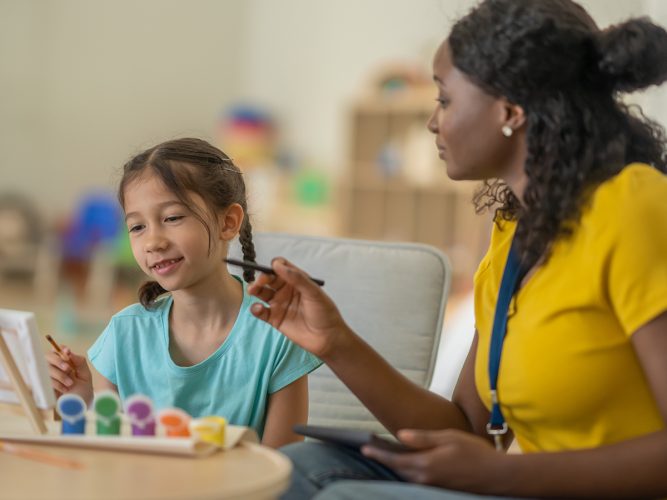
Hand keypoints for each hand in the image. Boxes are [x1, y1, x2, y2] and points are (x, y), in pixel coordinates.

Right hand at [45, 345, 93, 405]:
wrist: (77, 408)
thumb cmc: (82, 391)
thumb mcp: (85, 375)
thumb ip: (79, 362)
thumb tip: (69, 352)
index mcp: (64, 364)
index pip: (57, 351)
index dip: (60, 349)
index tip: (67, 351)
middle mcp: (54, 368)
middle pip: (47, 356)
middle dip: (58, 361)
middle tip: (68, 368)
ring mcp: (47, 378)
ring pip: (46, 368)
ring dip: (59, 375)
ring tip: (70, 384)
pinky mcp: (42, 387)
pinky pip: (44, 380)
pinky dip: (55, 384)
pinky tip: (64, 389)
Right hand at [247, 258, 350, 359]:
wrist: (327, 338)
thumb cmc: (325, 313)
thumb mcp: (313, 292)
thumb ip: (297, 278)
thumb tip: (278, 265)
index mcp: (297, 280)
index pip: (282, 267)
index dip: (275, 266)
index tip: (272, 268)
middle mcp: (286, 290)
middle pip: (269, 279)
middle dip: (262, 277)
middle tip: (260, 281)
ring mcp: (280, 304)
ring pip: (262, 293)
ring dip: (255, 289)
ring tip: (252, 290)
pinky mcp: (274, 319)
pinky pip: (260, 311)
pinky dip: (256, 308)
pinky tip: (259, 308)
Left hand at [361, 429, 505, 493]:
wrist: (498, 475)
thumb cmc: (475, 451)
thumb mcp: (448, 437)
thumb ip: (423, 438)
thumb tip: (400, 435)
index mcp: (426, 464)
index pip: (395, 460)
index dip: (379, 453)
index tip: (364, 447)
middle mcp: (427, 478)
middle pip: (399, 470)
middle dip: (384, 460)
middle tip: (371, 449)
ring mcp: (434, 485)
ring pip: (408, 477)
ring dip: (396, 467)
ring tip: (387, 455)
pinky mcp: (441, 488)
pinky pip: (419, 480)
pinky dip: (409, 472)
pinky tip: (409, 464)